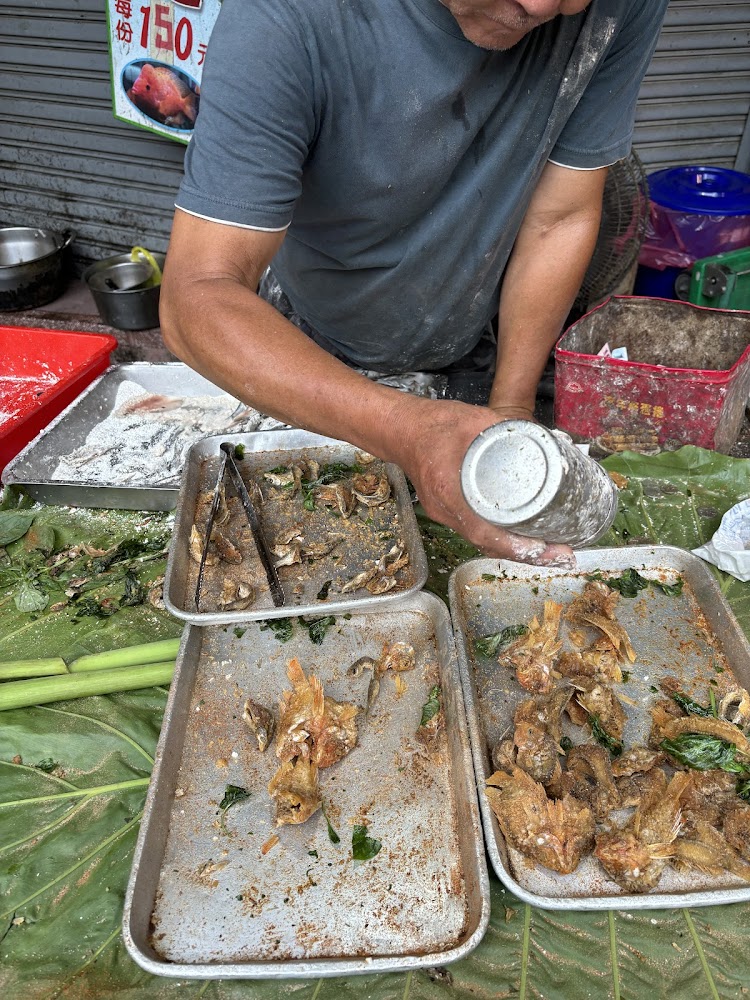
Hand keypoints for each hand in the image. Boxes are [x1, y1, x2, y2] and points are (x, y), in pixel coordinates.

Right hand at [388, 397, 574, 566]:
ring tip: (551, 551)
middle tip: (562, 554)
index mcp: (448, 490)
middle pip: (487, 544)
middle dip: (526, 555)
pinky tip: (524, 539)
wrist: (401, 431)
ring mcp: (445, 515)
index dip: (514, 545)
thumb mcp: (472, 420)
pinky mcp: (450, 513)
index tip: (544, 548)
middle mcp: (446, 510)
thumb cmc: (432, 425)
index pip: (482, 531)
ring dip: (516, 550)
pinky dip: (502, 540)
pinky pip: (478, 533)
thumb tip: (541, 436)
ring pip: (484, 542)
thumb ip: (505, 429)